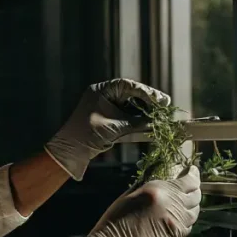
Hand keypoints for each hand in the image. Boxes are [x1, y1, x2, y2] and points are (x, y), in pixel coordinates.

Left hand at [45, 78, 169, 179]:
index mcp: (102, 91)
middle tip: (165, 104)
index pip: (127, 85)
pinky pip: (127, 115)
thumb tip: (155, 121)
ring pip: (131, 105)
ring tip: (161, 113)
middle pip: (131, 94)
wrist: (71, 150)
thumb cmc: (88, 134)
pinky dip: (138, 119)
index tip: (160, 99)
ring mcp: (107, 107)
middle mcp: (105, 96)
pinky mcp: (109, 119)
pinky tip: (151, 122)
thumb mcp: (115, 127)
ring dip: (145, 109)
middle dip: (148, 100)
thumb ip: (136, 123)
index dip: (146, 91)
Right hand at [87, 166, 200, 236]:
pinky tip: (181, 219)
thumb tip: (161, 182)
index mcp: (157, 189)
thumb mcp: (129, 196)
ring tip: (187, 203)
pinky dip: (188, 221)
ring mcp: (175, 220)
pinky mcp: (175, 236)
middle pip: (195, 195)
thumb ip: (148, 188)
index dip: (193, 175)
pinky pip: (189, 226)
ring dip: (193, 206)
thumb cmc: (113, 222)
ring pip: (195, 211)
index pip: (187, 181)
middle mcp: (170, 202)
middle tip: (191, 187)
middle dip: (195, 189)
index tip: (193, 171)